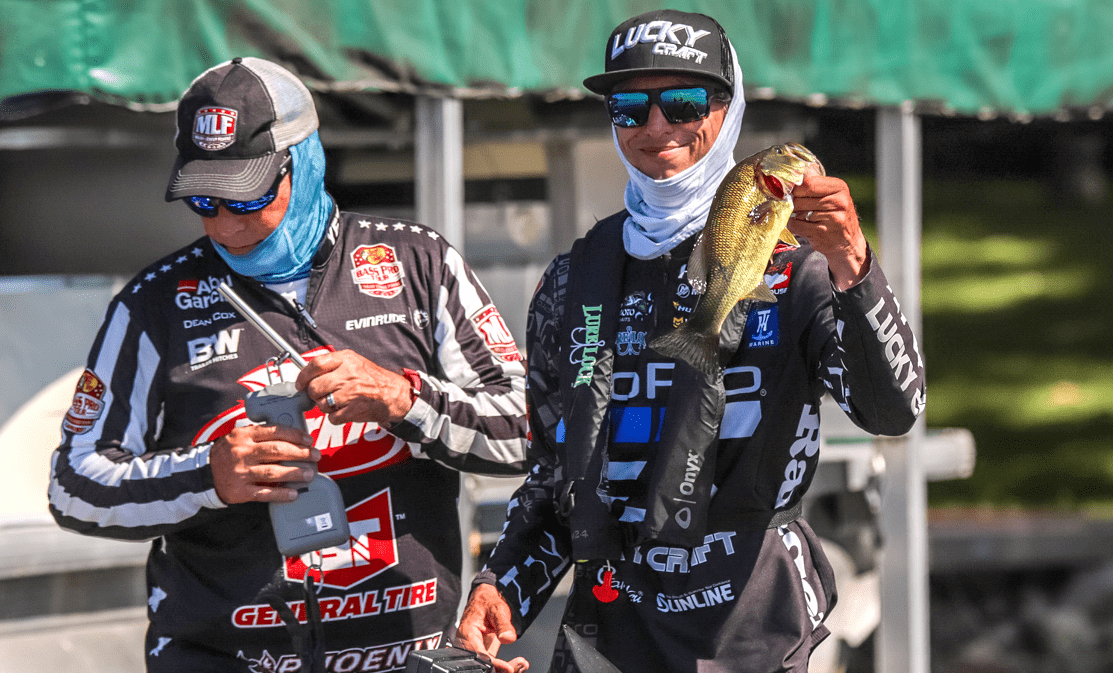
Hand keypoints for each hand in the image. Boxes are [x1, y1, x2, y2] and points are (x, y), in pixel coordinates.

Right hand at [210, 425, 318, 503]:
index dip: (295, 436)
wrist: (202, 473)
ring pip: (273, 472)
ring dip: (295, 473)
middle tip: (315, 456)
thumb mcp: (239, 437)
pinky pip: (264, 493)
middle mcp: (243, 453)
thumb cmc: (227, 453)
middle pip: (277, 450)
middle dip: (301, 453)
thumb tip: (291, 437)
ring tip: (309, 474)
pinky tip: (293, 493)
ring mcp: (241, 473)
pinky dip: (281, 494)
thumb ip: (260, 435)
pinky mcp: (240, 491)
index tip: (308, 440)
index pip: (274, 432)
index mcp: (244, 436)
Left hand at [294, 350, 413, 425]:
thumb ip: (333, 364)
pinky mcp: (354, 409)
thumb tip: (308, 373)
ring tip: (338, 402)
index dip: (304, 376)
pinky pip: (332, 417)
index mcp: (346, 359)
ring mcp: (351, 392)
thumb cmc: (374, 379)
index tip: (301, 383)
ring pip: (321, 403)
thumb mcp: (354, 362)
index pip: (315, 364)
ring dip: (326, 406)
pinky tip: (345, 410)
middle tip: (323, 394)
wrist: (395, 394)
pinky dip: (336, 417)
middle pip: (315, 387)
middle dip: (315, 394)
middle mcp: (348, 374)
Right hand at [456, 584, 528, 672]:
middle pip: (480, 665)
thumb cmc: (487, 603)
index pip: (478, 654)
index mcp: (467, 634)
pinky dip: (503, 667)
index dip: (493, 663)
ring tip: (519, 665)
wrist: (485, 600)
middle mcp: (468, 645)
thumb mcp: (497, 609)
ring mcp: (475, 651)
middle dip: (498, 669)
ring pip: (485, 668)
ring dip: (501, 670)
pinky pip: (491, 665)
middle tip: (515, 667)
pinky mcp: (483, 654)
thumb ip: (503, 624)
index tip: (508, 667)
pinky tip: (517, 665)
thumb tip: (508, 638)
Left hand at [789, 175, 870, 290]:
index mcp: (839, 187)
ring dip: (795, 215)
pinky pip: (795, 225)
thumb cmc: (835, 215)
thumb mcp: (832, 195)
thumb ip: (814, 186)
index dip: (794, 188)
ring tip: (806, 218)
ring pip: (796, 212)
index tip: (789, 192)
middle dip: (793, 203)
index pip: (807, 183)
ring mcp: (831, 218)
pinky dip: (794, 226)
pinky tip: (804, 226)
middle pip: (799, 198)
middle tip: (798, 207)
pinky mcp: (821, 232)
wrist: (848, 242)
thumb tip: (790, 178)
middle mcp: (838, 201)